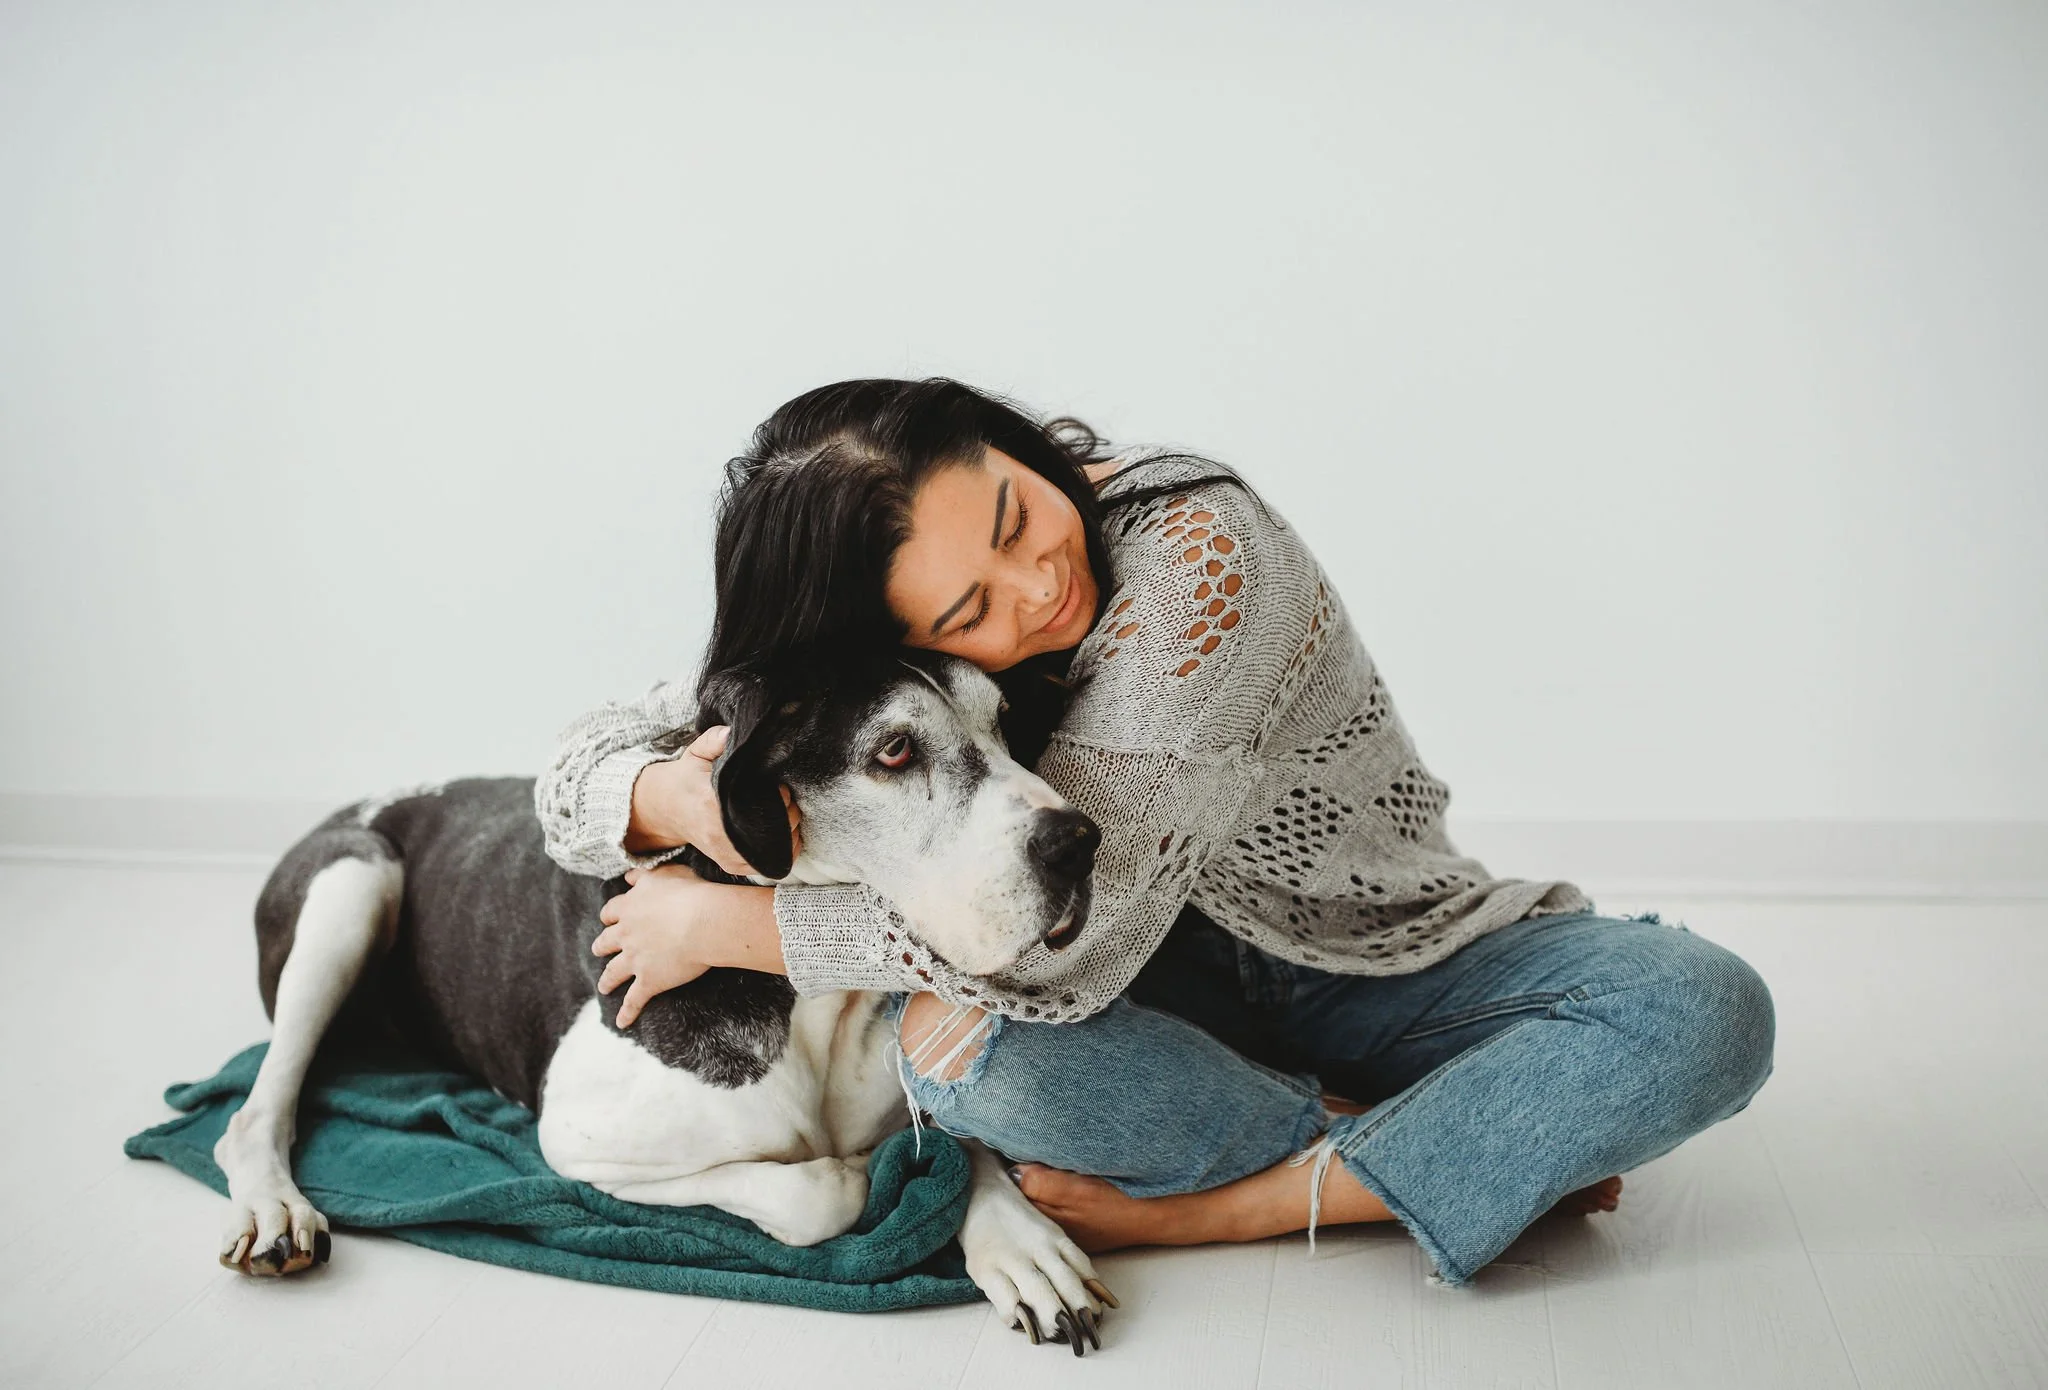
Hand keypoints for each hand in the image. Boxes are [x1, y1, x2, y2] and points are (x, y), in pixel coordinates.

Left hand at [593, 865, 719, 1026]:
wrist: (702, 921)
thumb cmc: (689, 893)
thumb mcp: (665, 873)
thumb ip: (644, 875)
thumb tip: (628, 876)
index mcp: (629, 907)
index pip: (611, 912)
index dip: (609, 916)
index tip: (609, 919)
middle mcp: (626, 934)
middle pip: (605, 942)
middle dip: (602, 947)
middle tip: (600, 951)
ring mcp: (635, 959)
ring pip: (613, 972)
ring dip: (607, 980)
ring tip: (603, 987)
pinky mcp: (649, 981)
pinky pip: (634, 1000)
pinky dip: (627, 1013)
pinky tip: (622, 1022)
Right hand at [645, 727, 801, 876]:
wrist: (665, 809)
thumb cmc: (686, 779)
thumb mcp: (696, 753)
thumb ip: (715, 740)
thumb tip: (733, 733)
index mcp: (711, 804)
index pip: (759, 805)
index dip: (778, 795)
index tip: (778, 785)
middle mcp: (718, 835)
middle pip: (772, 829)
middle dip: (787, 811)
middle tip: (784, 796)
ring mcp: (725, 855)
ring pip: (775, 849)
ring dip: (788, 830)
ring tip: (782, 812)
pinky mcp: (731, 866)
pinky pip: (769, 864)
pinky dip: (783, 849)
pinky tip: (782, 832)